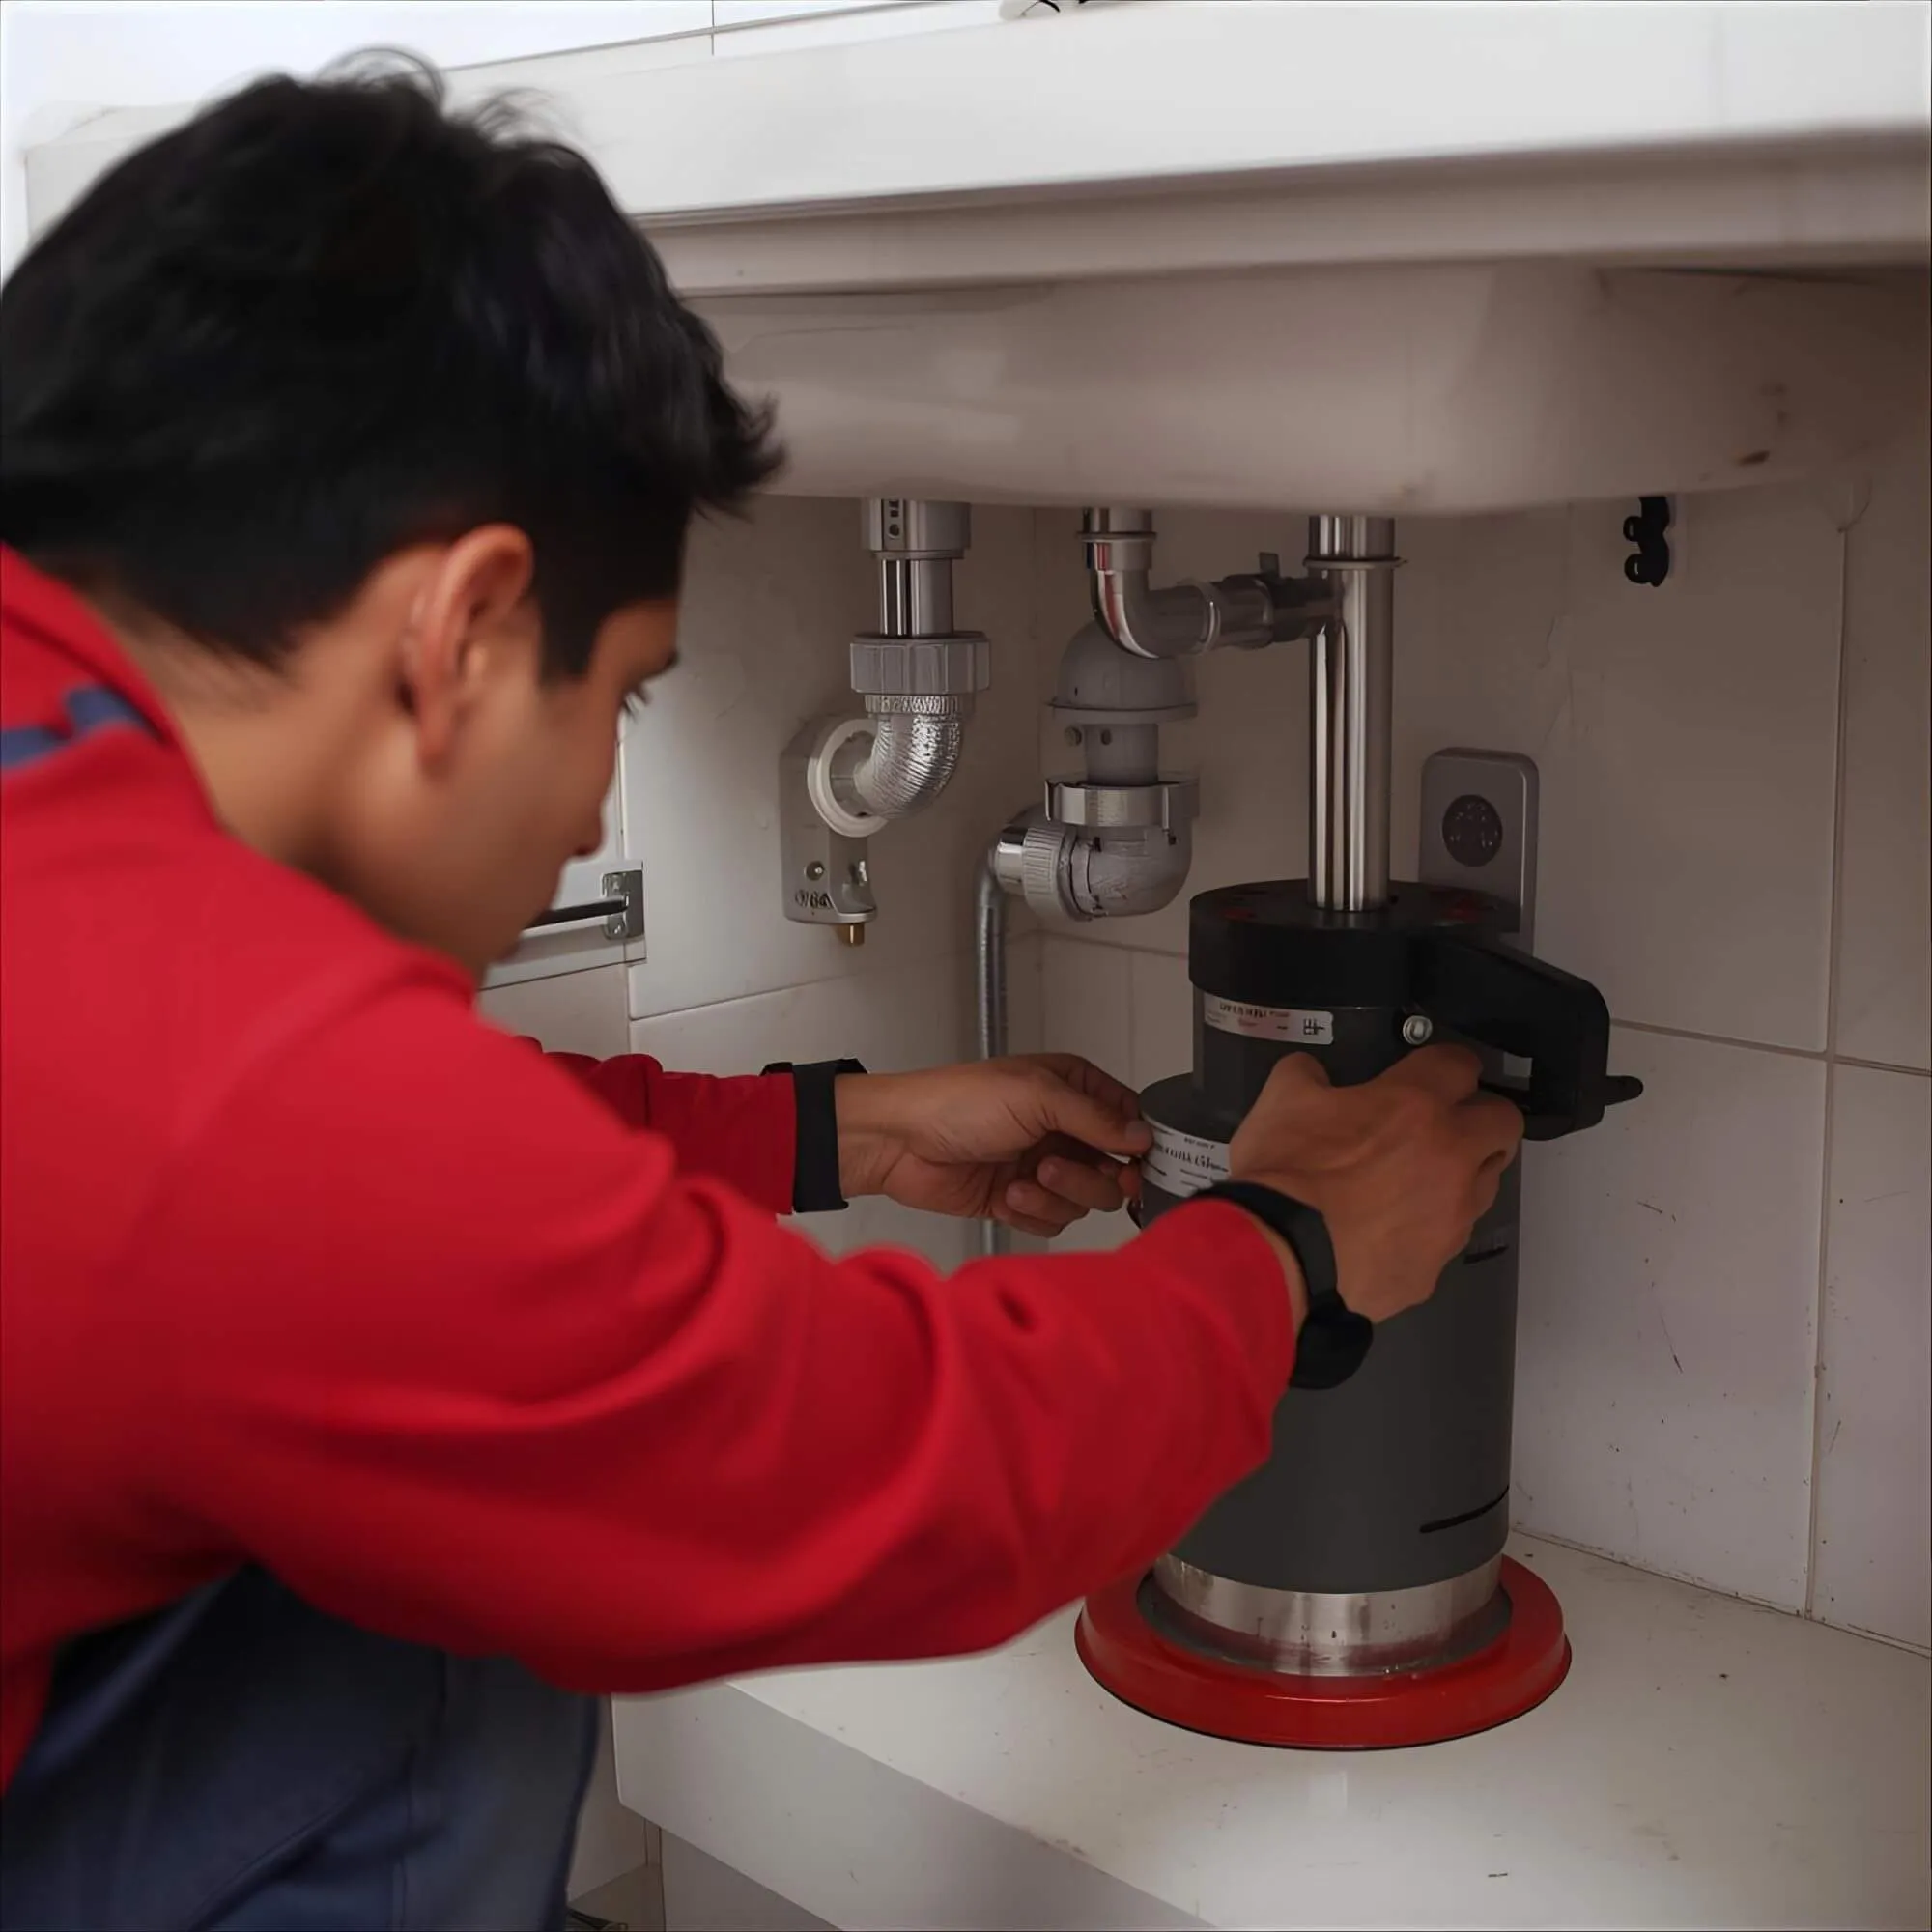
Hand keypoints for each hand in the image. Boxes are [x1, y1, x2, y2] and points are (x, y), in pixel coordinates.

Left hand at [836, 1055, 1151, 1237]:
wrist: (900, 1143)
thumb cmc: (960, 1103)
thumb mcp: (1036, 1096)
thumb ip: (1097, 1118)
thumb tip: (1145, 1137)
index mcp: (1073, 1088)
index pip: (1129, 1120)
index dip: (1136, 1147)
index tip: (1132, 1165)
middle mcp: (1064, 1127)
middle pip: (1114, 1170)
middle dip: (1086, 1177)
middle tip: (1051, 1167)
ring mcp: (1044, 1166)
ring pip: (1086, 1201)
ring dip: (1054, 1196)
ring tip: (1020, 1181)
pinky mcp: (1023, 1201)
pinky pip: (1055, 1222)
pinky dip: (1032, 1214)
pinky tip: (1004, 1195)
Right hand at [1228, 1046, 1523, 1322]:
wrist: (1280, 1257)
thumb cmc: (1285, 1174)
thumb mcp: (1281, 1100)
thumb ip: (1307, 1075)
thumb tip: (1312, 1076)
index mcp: (1417, 1105)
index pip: (1461, 1065)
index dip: (1447, 1065)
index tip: (1435, 1073)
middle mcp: (1452, 1156)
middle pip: (1504, 1122)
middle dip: (1481, 1118)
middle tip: (1446, 1124)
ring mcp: (1452, 1215)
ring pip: (1488, 1183)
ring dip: (1464, 1174)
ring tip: (1417, 1182)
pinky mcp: (1437, 1264)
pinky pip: (1449, 1237)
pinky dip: (1430, 1227)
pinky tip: (1392, 1230)